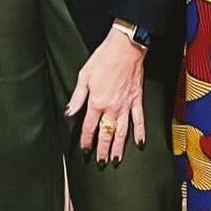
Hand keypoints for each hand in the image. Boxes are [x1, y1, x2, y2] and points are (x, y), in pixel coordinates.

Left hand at [67, 26, 145, 164]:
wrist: (124, 49)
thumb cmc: (103, 59)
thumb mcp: (84, 77)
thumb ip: (77, 97)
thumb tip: (69, 112)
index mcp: (96, 102)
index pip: (89, 127)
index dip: (86, 140)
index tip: (85, 149)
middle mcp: (111, 108)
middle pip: (106, 134)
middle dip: (102, 150)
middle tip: (101, 162)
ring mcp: (126, 106)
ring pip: (122, 132)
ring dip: (119, 148)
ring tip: (117, 159)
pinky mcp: (137, 100)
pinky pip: (139, 120)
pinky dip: (140, 133)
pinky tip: (140, 143)